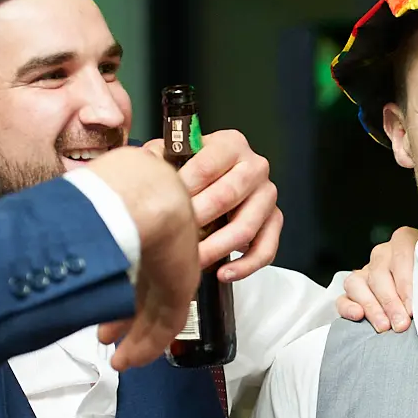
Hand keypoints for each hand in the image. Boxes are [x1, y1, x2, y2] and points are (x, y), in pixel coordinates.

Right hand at [85, 147, 200, 370]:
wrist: (139, 194)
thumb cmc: (105, 195)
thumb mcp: (88, 217)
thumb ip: (80, 234)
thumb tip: (49, 246)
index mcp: (142, 223)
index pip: (133, 264)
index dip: (115, 289)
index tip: (96, 308)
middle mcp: (161, 246)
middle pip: (144, 291)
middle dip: (123, 317)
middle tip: (104, 335)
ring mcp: (174, 266)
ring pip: (156, 311)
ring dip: (136, 339)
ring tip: (117, 360)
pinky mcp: (181, 288)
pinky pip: (167, 324)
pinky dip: (149, 345)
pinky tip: (132, 360)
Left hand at [140, 129, 280, 280]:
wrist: (215, 180)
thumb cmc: (194, 170)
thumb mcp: (174, 155)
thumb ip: (159, 157)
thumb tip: (143, 167)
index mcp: (231, 145)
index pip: (206, 167)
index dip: (183, 189)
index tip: (164, 207)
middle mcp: (254, 167)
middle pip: (227, 196)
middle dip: (199, 220)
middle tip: (176, 236)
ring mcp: (266, 195)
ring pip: (245, 226)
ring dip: (217, 248)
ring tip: (195, 260)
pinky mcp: (274, 220)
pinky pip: (266, 248)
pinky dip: (245, 265)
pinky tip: (224, 273)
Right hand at [336, 226, 417, 332]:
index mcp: (405, 240)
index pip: (401, 256)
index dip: (406, 285)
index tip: (414, 309)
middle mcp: (382, 254)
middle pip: (379, 274)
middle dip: (390, 302)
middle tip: (402, 324)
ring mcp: (365, 272)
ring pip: (357, 283)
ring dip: (371, 307)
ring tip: (384, 326)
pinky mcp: (354, 292)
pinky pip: (342, 297)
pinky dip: (347, 307)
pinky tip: (359, 317)